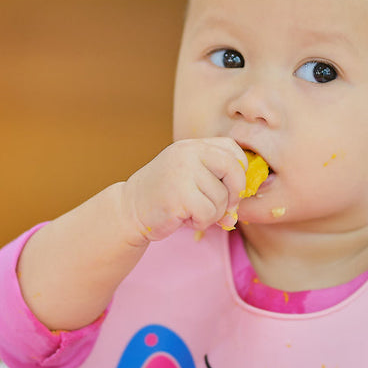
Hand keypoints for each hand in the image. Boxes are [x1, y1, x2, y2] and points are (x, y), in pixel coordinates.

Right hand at [119, 138, 246, 244]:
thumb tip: (234, 216)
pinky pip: (208, 213)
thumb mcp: (191, 183)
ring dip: (212, 213)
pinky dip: (201, 222)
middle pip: (234, 170)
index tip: (229, 188)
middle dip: (234, 194)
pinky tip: (184, 218)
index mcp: (192, 146)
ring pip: (222, 198)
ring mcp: (183, 172)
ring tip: (190, 211)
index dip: (239, 171)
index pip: (232, 149)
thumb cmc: (164, 197)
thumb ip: (217, 189)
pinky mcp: (179, 194)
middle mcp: (188, 153)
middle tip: (221, 207)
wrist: (129, 209)